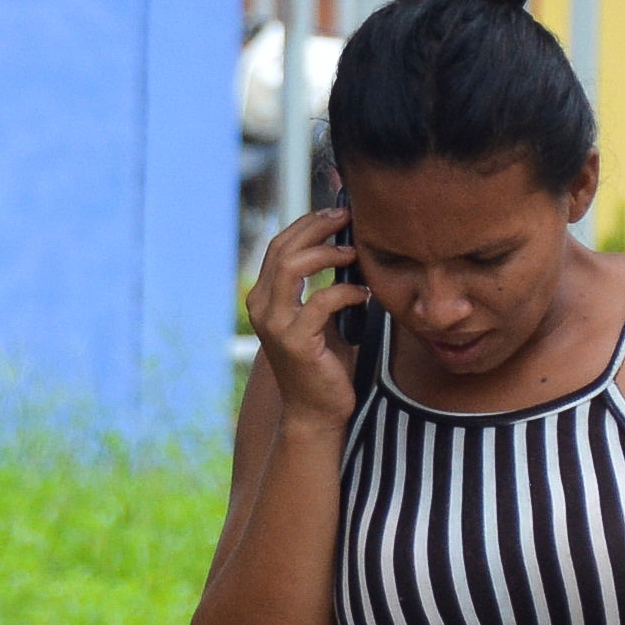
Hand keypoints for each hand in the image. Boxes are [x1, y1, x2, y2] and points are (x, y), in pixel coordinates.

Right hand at [237, 203, 367, 430]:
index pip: (279, 245)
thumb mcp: (320, 317)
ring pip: (292, 266)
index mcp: (264, 298)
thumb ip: (324, 285)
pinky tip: (363, 294)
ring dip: (327, 253)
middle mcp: (261, 307)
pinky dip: (346, 292)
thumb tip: (347, 246)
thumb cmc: (324, 363)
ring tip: (354, 254)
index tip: (338, 213)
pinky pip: (321, 302)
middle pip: (283, 248)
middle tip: (348, 219)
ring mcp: (275, 325)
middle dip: (317, 227)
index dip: (307, 224)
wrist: (317, 412)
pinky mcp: (295, 342)